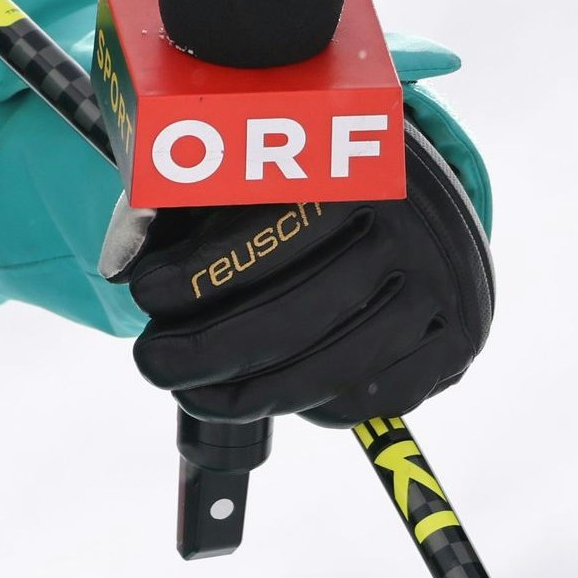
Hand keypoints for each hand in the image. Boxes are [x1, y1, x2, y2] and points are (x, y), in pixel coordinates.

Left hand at [114, 124, 492, 423]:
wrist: (428, 200)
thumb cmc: (312, 188)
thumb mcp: (258, 169)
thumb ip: (187, 202)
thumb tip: (120, 263)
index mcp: (355, 170)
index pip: (264, 235)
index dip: (196, 275)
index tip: (141, 295)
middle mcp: (409, 228)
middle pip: (293, 316)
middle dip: (208, 352)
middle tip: (151, 364)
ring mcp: (443, 287)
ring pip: (332, 367)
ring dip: (252, 395)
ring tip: (195, 394)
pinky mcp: (458, 336)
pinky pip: (377, 394)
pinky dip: (318, 407)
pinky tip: (274, 397)